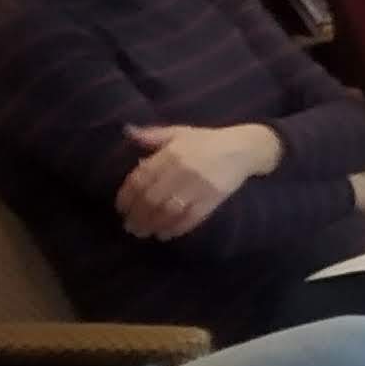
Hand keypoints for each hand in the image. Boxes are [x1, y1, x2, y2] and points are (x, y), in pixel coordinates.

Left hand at [117, 123, 276, 239]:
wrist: (243, 149)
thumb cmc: (207, 140)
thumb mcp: (179, 132)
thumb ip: (152, 135)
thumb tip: (127, 131)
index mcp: (171, 153)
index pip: (141, 178)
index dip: (127, 196)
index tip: (120, 208)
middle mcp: (182, 170)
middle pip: (152, 198)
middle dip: (137, 215)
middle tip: (129, 226)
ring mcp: (198, 186)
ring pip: (168, 211)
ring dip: (153, 224)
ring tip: (144, 233)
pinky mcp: (213, 199)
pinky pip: (190, 218)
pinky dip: (175, 228)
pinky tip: (165, 234)